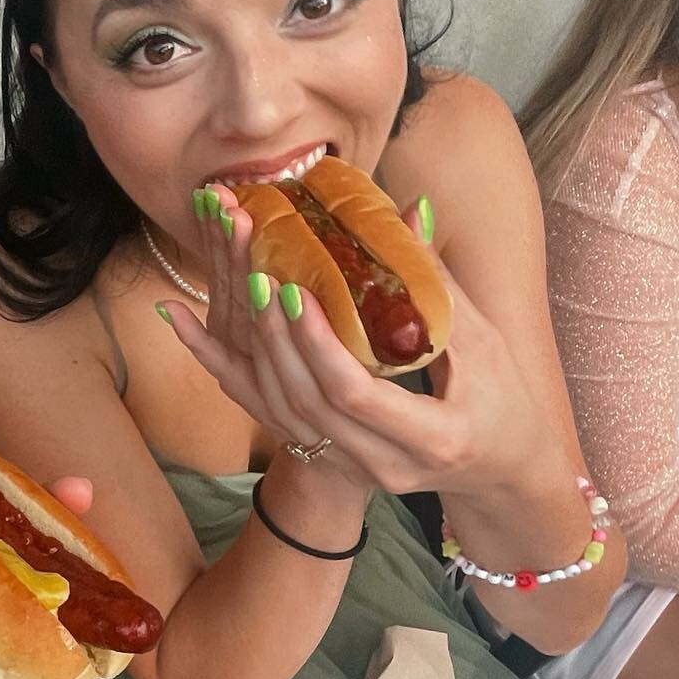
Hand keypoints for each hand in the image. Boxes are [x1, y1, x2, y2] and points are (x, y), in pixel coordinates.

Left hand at [160, 185, 552, 497]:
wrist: (495, 468)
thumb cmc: (500, 399)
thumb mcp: (482, 343)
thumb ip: (439, 282)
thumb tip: (407, 209)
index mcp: (432, 439)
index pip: (354, 395)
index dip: (318, 343)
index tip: (294, 289)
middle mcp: (382, 464)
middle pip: (305, 402)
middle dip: (273, 335)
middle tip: (252, 270)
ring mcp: (351, 466)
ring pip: (279, 408)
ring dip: (250, 343)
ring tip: (235, 280)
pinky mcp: (328, 457)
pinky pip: (263, 410)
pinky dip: (219, 364)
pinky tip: (178, 320)